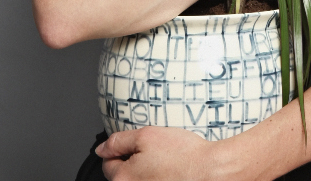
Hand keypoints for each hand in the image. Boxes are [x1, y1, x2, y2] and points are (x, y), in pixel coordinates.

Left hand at [96, 127, 223, 180]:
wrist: (208, 171)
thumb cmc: (182, 154)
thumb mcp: (147, 135)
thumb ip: (119, 141)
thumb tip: (102, 149)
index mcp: (122, 178)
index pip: (108, 163)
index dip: (122, 149)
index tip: (138, 146)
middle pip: (122, 175)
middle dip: (134, 163)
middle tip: (155, 153)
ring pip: (138, 180)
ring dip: (145, 172)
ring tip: (165, 163)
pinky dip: (157, 178)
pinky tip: (170, 173)